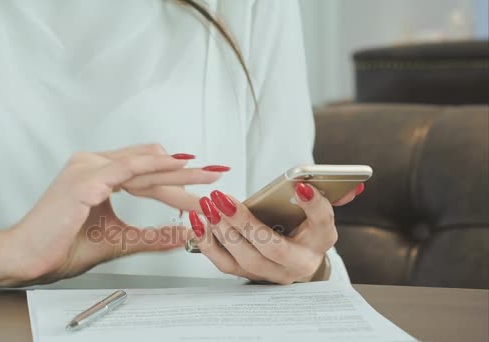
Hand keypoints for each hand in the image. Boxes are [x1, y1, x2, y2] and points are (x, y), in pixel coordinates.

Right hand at [0, 144, 226, 286]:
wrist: (26, 257)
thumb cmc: (62, 246)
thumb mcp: (118, 239)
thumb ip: (150, 234)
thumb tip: (180, 233)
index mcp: (97, 173)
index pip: (144, 171)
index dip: (175, 176)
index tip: (202, 181)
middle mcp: (92, 163)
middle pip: (149, 165)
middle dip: (187, 172)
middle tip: (217, 173)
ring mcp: (88, 167)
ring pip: (144, 165)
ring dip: (179, 172)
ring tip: (209, 176)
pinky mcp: (85, 178)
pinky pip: (128, 169)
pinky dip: (156, 168)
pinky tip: (179, 166)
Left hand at [189, 183, 364, 283]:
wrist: (294, 261)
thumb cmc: (303, 229)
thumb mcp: (317, 213)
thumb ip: (328, 196)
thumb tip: (354, 185)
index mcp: (321, 240)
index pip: (323, 222)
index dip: (313, 205)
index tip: (300, 185)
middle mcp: (299, 262)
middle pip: (273, 247)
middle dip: (245, 223)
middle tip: (223, 199)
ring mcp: (272, 273)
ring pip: (246, 259)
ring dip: (223, 232)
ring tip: (209, 206)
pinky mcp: (249, 276)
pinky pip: (224, 264)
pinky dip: (208, 242)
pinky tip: (199, 221)